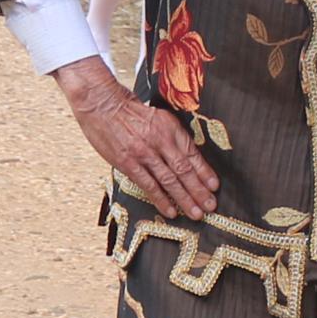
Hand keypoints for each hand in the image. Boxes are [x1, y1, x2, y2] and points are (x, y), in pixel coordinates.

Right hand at [59, 61, 216, 218]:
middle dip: (199, 190)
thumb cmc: (129, 110)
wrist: (102, 104)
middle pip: (184, 170)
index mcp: (170, 128)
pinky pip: (148, 185)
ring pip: (169, 180)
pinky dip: (161, 199)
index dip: (205, 172)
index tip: (214, 186)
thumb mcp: (157, 117)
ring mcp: (144, 153)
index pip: (192, 154)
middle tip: (210, 207)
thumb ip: (172, 136)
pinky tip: (171, 211)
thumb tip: (187, 156)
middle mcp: (160, 141)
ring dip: (184, 199)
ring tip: (196, 213)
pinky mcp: (128, 163)